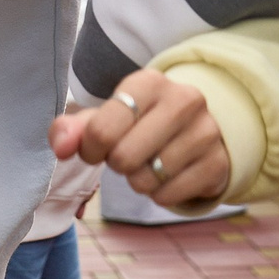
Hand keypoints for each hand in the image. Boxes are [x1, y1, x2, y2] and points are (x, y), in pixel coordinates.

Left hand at [50, 68, 232, 205]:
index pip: (102, 129)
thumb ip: (74, 129)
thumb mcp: (107, 116)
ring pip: (147, 180)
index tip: (95, 147)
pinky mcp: (218, 163)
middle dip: (117, 164)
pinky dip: (159, 194)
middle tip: (126, 155)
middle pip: (123, 159)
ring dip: (138, 181)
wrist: (197, 128)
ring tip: (149, 163)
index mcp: (150, 82)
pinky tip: (168, 176)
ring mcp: (206, 131)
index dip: (89, 149)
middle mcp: (184, 100)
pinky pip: (168, 196)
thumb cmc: (141, 121)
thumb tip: (60, 147)